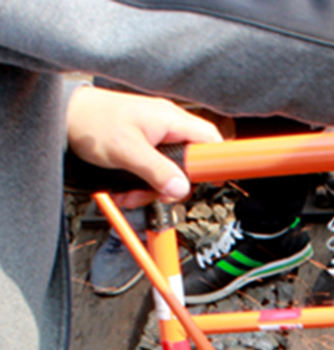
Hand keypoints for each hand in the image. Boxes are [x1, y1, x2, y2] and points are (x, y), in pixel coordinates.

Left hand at [66, 86, 222, 205]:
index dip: (217, 162)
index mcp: (170, 120)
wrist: (62, 118)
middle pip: (189, 166)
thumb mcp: (126, 150)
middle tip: (154, 193)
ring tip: (129, 193)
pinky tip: (124, 190)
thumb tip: (182, 188)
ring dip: (150, 191)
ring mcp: (155, 140)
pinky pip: (152, 175)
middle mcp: (167, 128)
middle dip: (170, 186)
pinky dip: (139, 188)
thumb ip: (157, 170)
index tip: (215, 182)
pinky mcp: (144, 151)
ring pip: (169, 176)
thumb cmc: (90, 122)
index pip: (210, 140)